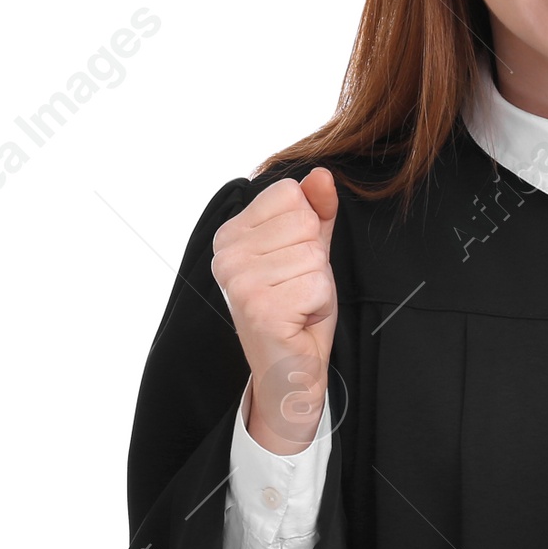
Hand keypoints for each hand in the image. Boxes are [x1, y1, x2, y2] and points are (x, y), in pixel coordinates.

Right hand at [211, 169, 338, 453]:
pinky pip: (317, 282)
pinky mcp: (258, 307)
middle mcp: (226, 255)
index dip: (307, 230)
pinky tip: (299, 321)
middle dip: (315, 259)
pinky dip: (319, 304)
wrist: (289, 374)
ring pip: (313, 254)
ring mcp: (238, 281)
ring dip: (318, 283)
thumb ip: (316, 211)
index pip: (290, 194)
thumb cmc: (298, 310)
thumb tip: (321, 175)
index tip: (292, 264)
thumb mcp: (310, 252)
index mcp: (231, 234)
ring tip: (299, 305)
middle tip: (298, 289)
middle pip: (304, 222)